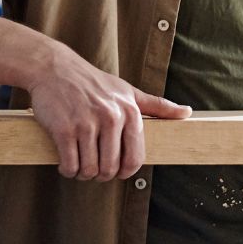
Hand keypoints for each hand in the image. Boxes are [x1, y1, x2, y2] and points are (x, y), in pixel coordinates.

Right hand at [28, 49, 191, 181]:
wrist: (55, 69)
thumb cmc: (94, 83)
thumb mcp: (128, 91)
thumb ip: (158, 106)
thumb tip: (187, 113)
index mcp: (129, 112)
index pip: (134, 158)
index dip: (125, 172)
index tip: (116, 171)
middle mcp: (111, 118)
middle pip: (111, 168)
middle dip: (102, 174)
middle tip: (94, 168)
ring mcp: (87, 124)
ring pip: (89, 169)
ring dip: (83, 173)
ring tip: (80, 166)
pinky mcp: (64, 130)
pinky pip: (70, 165)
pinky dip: (68, 170)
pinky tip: (66, 163)